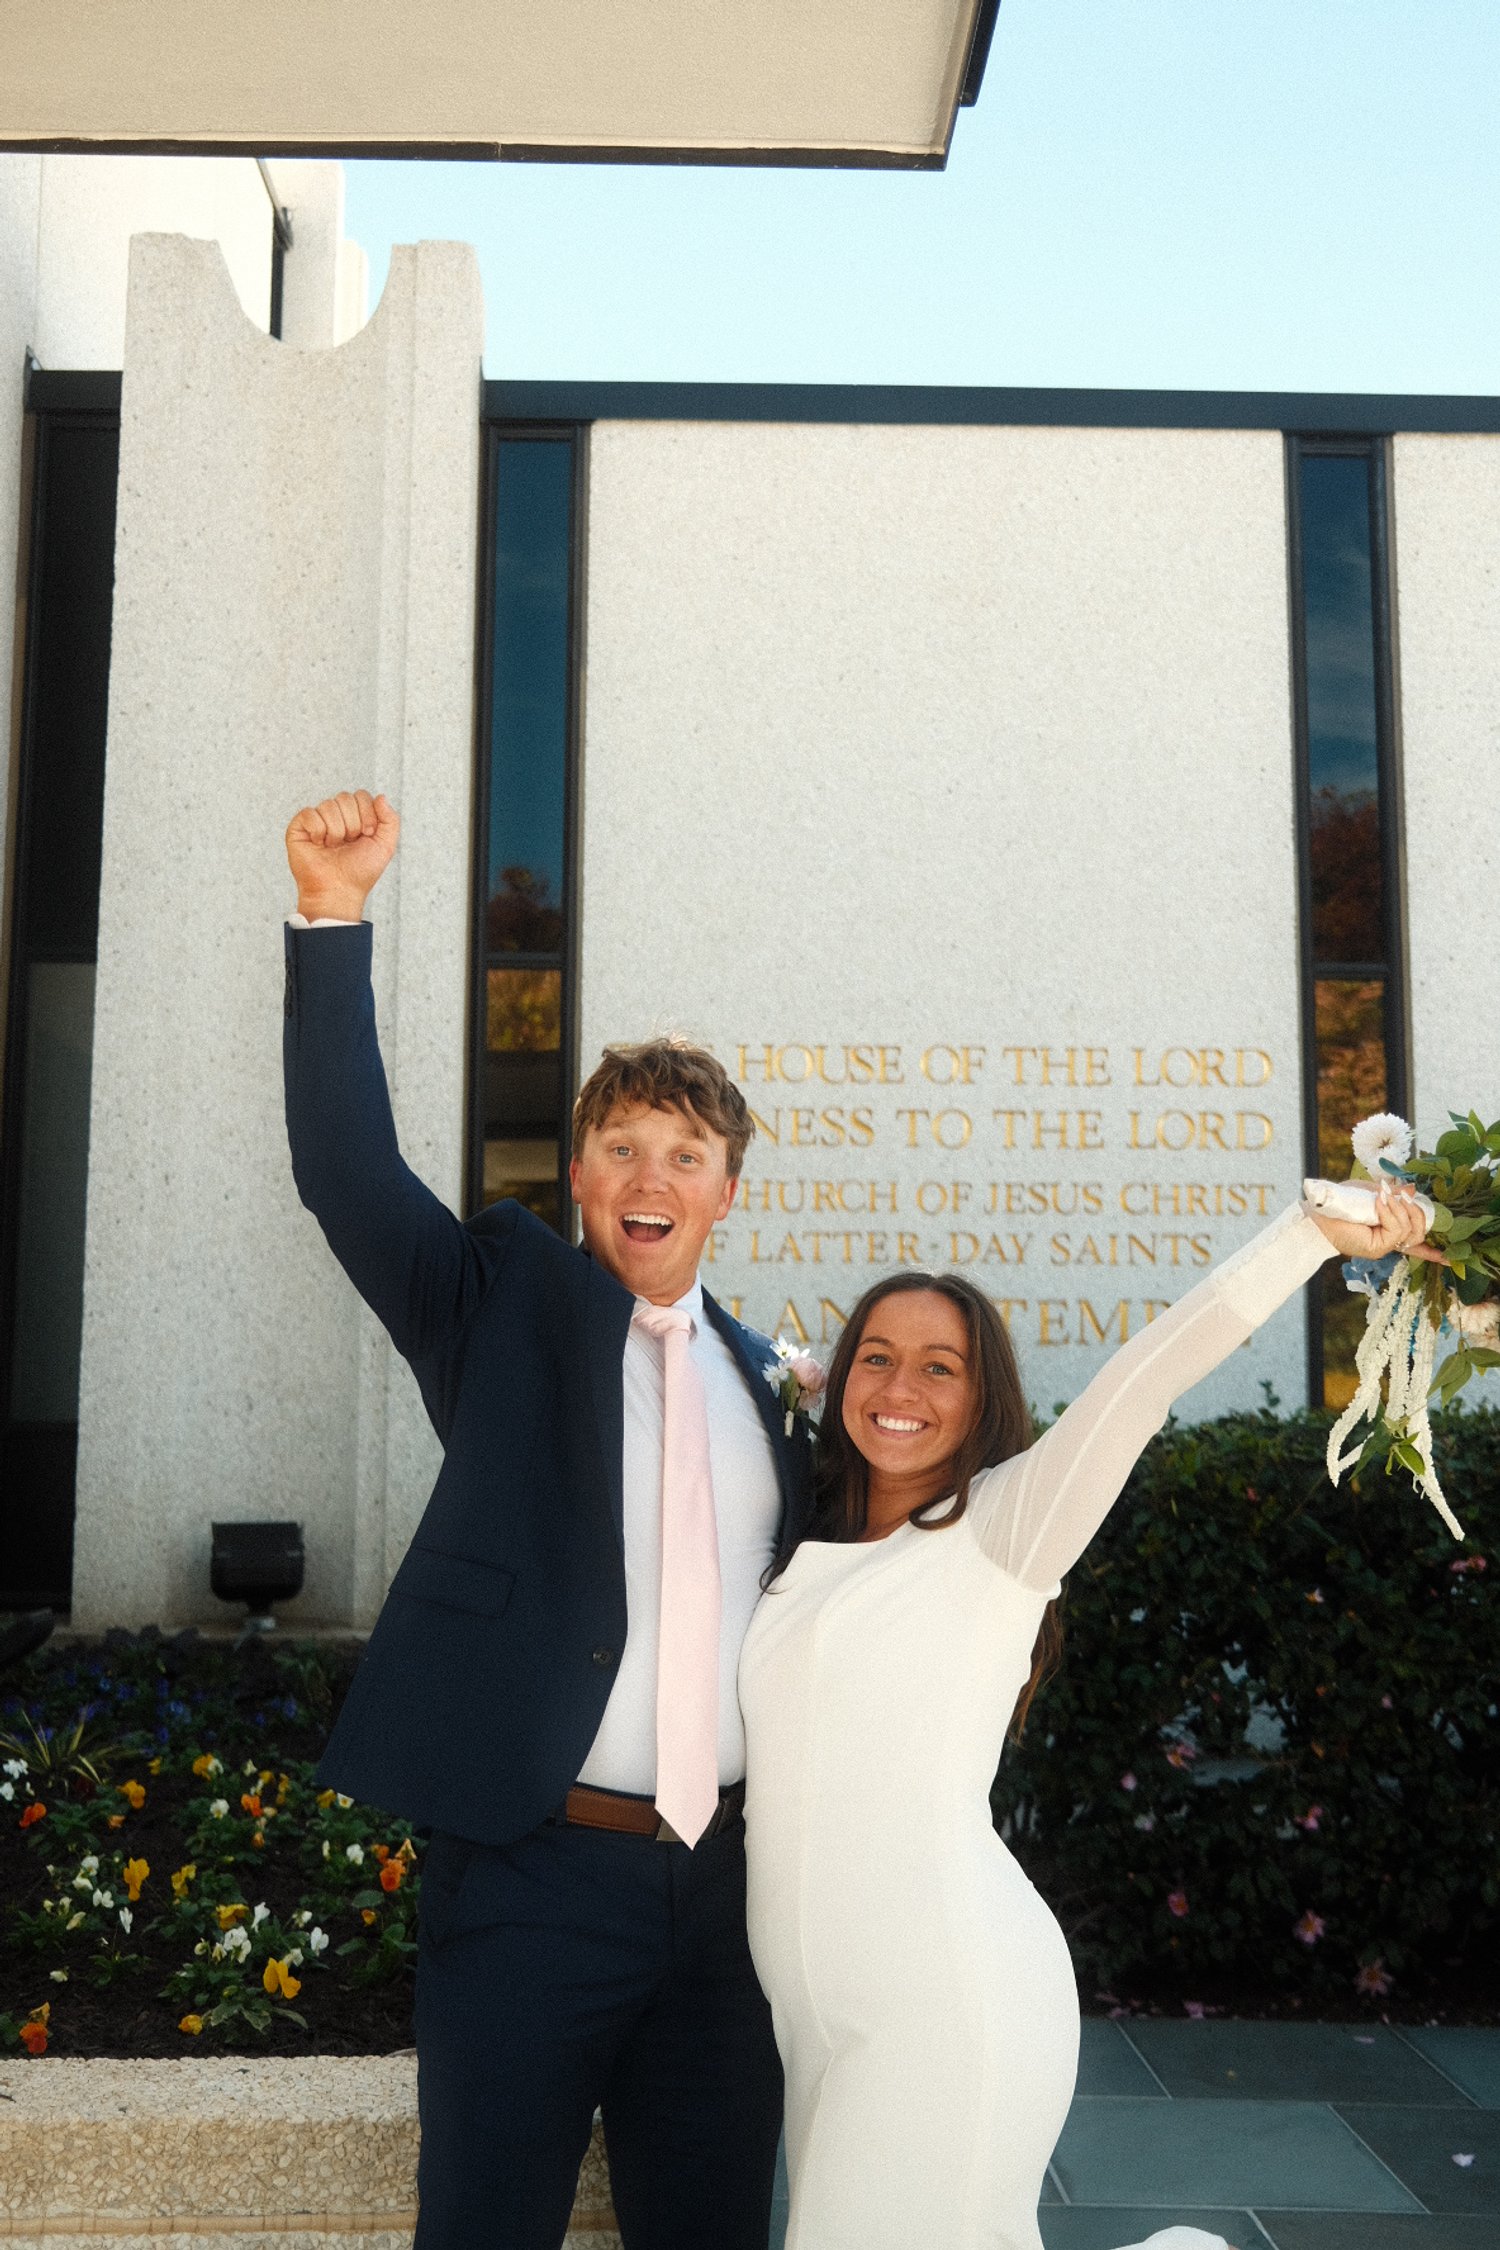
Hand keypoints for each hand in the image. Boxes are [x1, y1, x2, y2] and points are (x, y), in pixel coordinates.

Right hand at [285, 791, 399, 920]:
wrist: (340, 891)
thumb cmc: (360, 872)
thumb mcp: (385, 846)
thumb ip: (390, 820)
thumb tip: (380, 797)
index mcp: (355, 816)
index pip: (361, 796)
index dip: (367, 815)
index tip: (366, 836)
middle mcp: (335, 815)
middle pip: (345, 797)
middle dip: (353, 824)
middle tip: (349, 843)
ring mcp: (317, 820)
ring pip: (328, 805)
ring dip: (337, 831)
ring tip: (333, 847)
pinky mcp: (299, 827)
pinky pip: (310, 814)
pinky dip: (319, 832)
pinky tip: (319, 845)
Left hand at [1311, 1179, 1444, 1264]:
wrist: (1318, 1212)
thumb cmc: (1341, 1202)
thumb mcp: (1370, 1191)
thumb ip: (1392, 1193)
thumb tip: (1413, 1189)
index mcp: (1389, 1229)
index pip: (1415, 1243)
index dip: (1432, 1252)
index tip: (1449, 1260)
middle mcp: (1389, 1241)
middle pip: (1419, 1232)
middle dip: (1416, 1211)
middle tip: (1400, 1195)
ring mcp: (1384, 1246)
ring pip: (1409, 1230)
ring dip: (1400, 1209)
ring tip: (1383, 1197)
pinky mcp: (1376, 1248)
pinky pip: (1396, 1230)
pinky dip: (1390, 1213)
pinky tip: (1380, 1202)